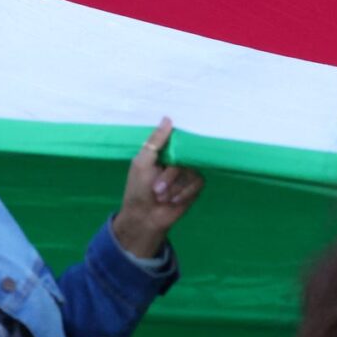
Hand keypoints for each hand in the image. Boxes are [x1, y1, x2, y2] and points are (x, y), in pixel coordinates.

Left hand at [108, 118, 202, 259]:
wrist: (145, 218)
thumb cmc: (138, 190)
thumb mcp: (142, 163)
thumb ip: (155, 142)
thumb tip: (167, 118)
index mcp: (164, 152)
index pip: (179, 139)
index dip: (180, 143)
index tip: (173, 154)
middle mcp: (178, 160)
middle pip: (186, 157)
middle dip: (170, 176)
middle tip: (156, 189)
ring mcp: (187, 173)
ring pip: (192, 171)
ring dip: (175, 187)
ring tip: (163, 197)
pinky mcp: (195, 186)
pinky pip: (198, 182)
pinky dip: (184, 193)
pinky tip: (173, 201)